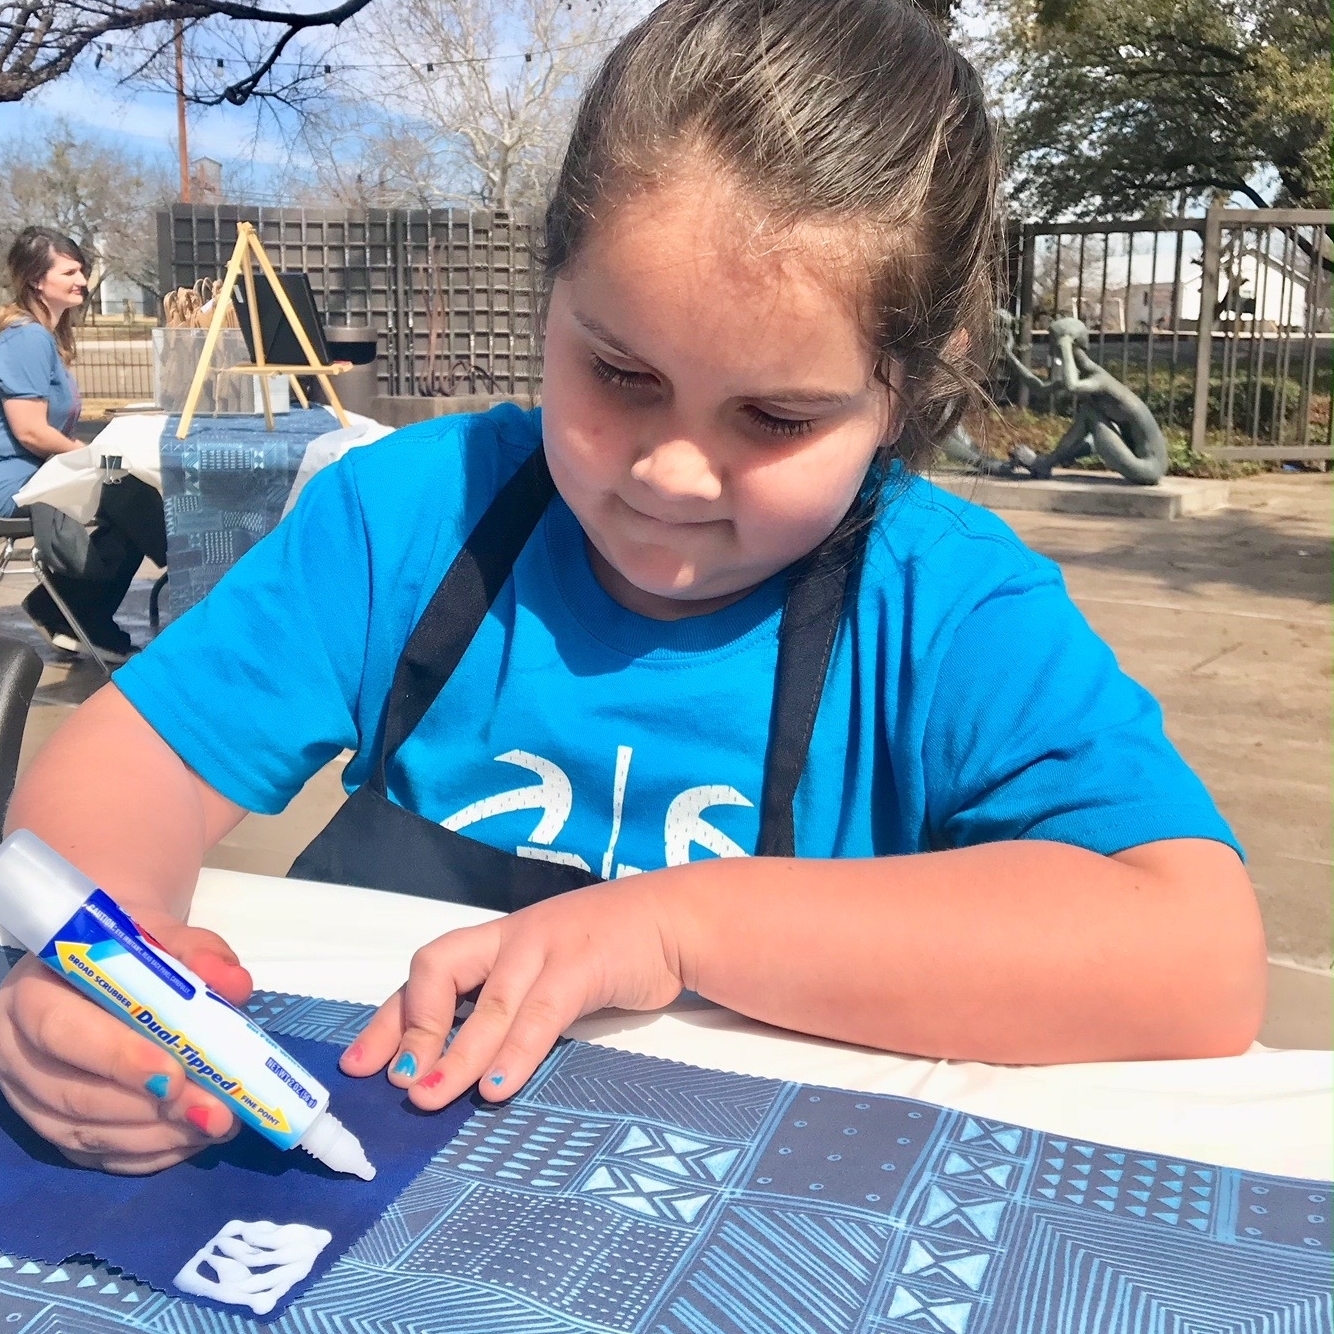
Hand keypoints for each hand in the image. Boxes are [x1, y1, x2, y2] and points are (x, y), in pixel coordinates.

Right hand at [0, 908, 253, 1173]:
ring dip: (157, 1136)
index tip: (174, 1075)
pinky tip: (193, 1139)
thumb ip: (196, 952)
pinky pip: (97, 1155)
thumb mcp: (162, 934)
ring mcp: (31, 1098)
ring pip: (86, 1133)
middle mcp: (18, 1052)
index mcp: (32, 994)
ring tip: (216, 1126)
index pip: (61, 1032)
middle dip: (150, 1108)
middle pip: (74, 1094)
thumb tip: (234, 985)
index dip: (117, 1058)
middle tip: (215, 1113)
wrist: (108, 963)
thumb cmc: (131, 947)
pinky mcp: (54, 1130)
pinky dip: (149, 1153)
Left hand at [341, 879, 684, 1108]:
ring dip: (456, 1054)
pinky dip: (516, 1051)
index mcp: (495, 940)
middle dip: (411, 1024)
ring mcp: (545, 947)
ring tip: (430, 1097)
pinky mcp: (583, 965)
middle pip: (439, 968)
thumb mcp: (545, 972)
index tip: (359, 1066)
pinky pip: (541, 1012)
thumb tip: (453, 1065)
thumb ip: (507, 1005)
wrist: (671, 919)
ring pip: (488, 1002)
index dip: (389, 1018)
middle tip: (398, 1080)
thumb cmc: (604, 951)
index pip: (426, 972)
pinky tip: (498, 1087)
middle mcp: (509, 937)